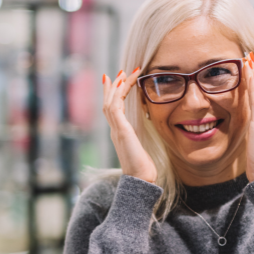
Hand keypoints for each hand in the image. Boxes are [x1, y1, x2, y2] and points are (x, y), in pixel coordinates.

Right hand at [102, 69, 157, 183]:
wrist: (140, 180)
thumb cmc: (143, 170)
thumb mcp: (143, 151)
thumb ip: (142, 142)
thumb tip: (145, 138)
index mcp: (120, 134)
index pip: (114, 111)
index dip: (114, 96)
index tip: (117, 83)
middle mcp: (115, 130)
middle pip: (108, 103)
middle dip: (112, 87)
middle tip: (116, 73)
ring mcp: (116, 130)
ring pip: (110, 102)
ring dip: (116, 86)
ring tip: (122, 73)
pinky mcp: (121, 130)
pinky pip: (116, 106)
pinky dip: (119, 93)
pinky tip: (124, 83)